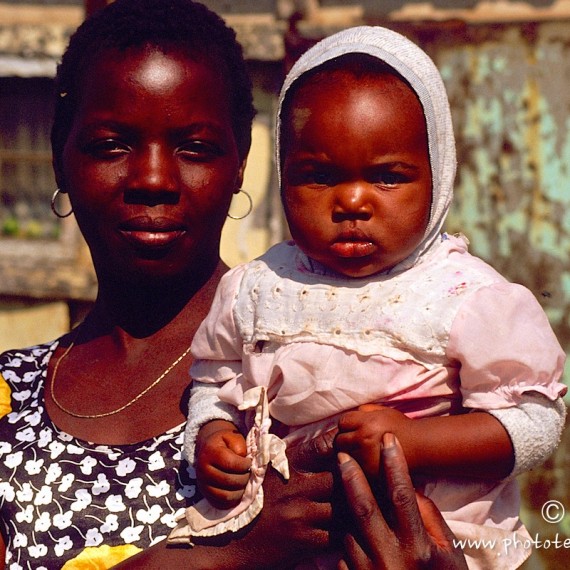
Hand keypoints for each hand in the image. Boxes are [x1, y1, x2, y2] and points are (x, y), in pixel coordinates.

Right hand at [195, 420, 250, 508]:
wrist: (209, 448)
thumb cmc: (225, 443)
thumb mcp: (232, 436)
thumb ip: (240, 446)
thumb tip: (244, 460)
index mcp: (210, 452)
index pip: (231, 464)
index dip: (244, 465)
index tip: (249, 462)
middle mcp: (203, 470)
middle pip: (229, 481)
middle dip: (244, 478)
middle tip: (248, 473)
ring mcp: (202, 484)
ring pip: (225, 496)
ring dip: (240, 491)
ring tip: (243, 482)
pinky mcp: (205, 495)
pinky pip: (220, 504)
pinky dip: (232, 501)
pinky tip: (237, 490)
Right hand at [244, 429, 337, 566]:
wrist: (231, 542)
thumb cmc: (254, 503)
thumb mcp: (269, 473)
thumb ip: (293, 460)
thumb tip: (323, 442)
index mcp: (286, 466)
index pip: (321, 446)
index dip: (338, 443)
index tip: (346, 446)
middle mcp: (294, 487)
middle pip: (338, 477)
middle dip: (345, 482)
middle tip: (351, 486)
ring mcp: (300, 514)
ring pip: (340, 508)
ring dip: (343, 511)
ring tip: (345, 511)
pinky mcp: (304, 540)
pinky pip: (334, 535)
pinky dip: (337, 535)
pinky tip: (335, 533)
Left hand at [336, 404, 413, 477]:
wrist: (420, 448)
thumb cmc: (399, 426)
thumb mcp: (382, 411)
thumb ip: (363, 411)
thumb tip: (345, 419)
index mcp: (366, 423)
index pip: (342, 422)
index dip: (347, 424)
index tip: (354, 426)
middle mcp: (363, 440)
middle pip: (339, 440)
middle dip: (344, 439)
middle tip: (355, 440)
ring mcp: (365, 459)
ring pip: (342, 456)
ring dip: (348, 454)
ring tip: (360, 451)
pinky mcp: (369, 474)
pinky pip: (352, 469)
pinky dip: (354, 466)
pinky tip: (363, 462)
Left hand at [337, 433, 467, 569]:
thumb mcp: (449, 555)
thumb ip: (430, 519)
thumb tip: (411, 487)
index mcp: (417, 548)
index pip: (403, 495)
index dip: (395, 463)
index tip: (389, 440)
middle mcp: (390, 559)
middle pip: (363, 507)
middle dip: (351, 476)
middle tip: (341, 453)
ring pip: (349, 529)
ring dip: (346, 509)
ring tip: (343, 490)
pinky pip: (342, 554)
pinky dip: (344, 538)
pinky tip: (345, 529)